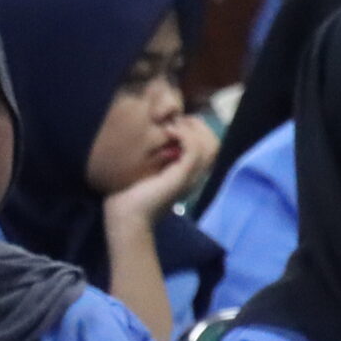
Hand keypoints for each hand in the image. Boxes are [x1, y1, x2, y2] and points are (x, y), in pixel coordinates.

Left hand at [104, 116, 218, 225]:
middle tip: (175, 121)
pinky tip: (168, 131)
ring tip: (172, 126)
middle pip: (214, 144)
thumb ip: (158, 154)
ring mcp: (191, 176)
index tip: (174, 122)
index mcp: (189, 174)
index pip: (209, 146)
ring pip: (211, 145)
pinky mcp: (183, 176)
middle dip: (198, 126)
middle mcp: (195, 175)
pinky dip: (185, 135)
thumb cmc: (129, 195)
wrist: (126, 218)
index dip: (196, 129)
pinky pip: (196, 149)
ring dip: (193, 129)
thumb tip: (161, 131)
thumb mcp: (146, 169)